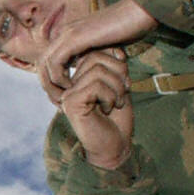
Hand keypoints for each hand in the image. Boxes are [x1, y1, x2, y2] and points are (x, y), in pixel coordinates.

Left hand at [37, 0, 157, 102]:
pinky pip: (56, 62)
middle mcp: (64, 33)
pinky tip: (73, 87)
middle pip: (41, 64)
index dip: (52, 82)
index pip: (48, 62)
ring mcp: (67, 34)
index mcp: (69, 36)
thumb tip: (91, 73)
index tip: (64, 99)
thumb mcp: (106, 47)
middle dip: (47, 86)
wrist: (138, 12)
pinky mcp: (74, 38)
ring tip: (64, 99)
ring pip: (43, 64)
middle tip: (60, 103)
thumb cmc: (129, 29)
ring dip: (51, 85)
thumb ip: (94, 57)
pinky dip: (60, 78)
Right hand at [53, 49, 135, 171]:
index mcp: (80, 77)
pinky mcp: (71, 103)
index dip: (117, 62)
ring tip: (116, 102)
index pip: (96, 51)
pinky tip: (107, 109)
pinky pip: (95, 85)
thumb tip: (115, 48)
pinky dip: (110, 96)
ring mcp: (68, 93)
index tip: (125, 82)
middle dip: (119, 73)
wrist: (116, 146)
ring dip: (116, 87)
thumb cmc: (118, 119)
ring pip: (97, 70)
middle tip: (123, 93)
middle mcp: (70, 83)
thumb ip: (114, 67)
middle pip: (96, 57)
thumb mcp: (119, 86)